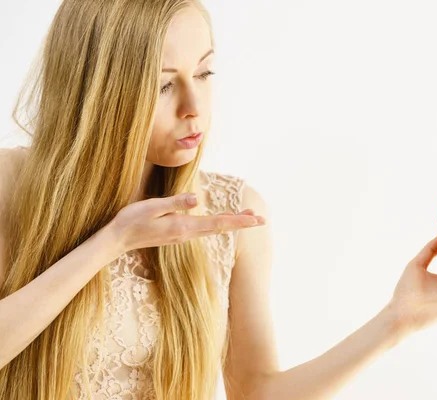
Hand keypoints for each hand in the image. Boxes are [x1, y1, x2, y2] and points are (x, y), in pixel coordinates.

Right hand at [109, 192, 265, 252]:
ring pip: (213, 228)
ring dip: (232, 223)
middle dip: (242, 223)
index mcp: (183, 226)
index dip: (238, 221)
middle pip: (220, 227)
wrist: (117, 240)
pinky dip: (218, 223)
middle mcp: (186, 233)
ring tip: (249, 218)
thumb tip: (197, 199)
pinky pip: (204, 229)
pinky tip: (223, 220)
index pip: (217, 223)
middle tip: (262, 219)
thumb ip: (175, 203)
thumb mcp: (152, 207)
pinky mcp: (177, 234)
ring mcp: (182, 235)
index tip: (256, 220)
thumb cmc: (131, 220)